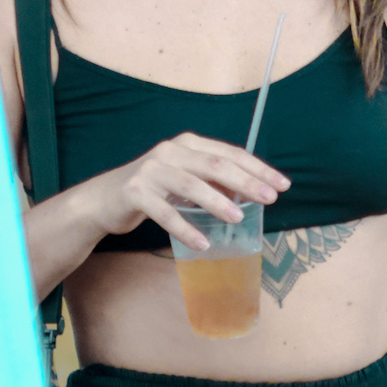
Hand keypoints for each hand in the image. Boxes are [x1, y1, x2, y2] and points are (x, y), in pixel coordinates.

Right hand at [88, 132, 288, 250]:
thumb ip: (213, 181)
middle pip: (214, 165)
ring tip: (238, 218)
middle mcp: (169, 151)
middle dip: (246, 181)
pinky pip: (164, 212)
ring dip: (217, 201)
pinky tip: (202, 242)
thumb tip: (250, 192)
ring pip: (189, 184)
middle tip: (270, 199)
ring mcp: (151, 170)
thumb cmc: (153, 189)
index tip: (282, 184)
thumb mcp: (184, 179)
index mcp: (187, 144)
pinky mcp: (135, 192)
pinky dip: (185, 227)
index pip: (229, 153)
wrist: (105, 199)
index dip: (257, 168)